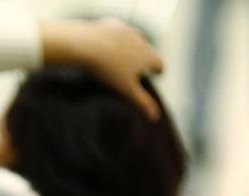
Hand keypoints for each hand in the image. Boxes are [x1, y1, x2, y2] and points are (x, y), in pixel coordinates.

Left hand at [40, 17, 163, 120]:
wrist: (88, 45)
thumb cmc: (109, 71)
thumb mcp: (127, 90)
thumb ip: (143, 103)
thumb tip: (156, 118)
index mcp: (148, 56)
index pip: (160, 65)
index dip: (158, 73)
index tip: (153, 77)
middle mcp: (141, 40)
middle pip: (150, 51)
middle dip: (146, 60)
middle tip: (137, 72)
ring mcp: (128, 30)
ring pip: (136, 39)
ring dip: (134, 48)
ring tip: (124, 59)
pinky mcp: (114, 25)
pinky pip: (120, 32)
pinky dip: (118, 40)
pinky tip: (109, 47)